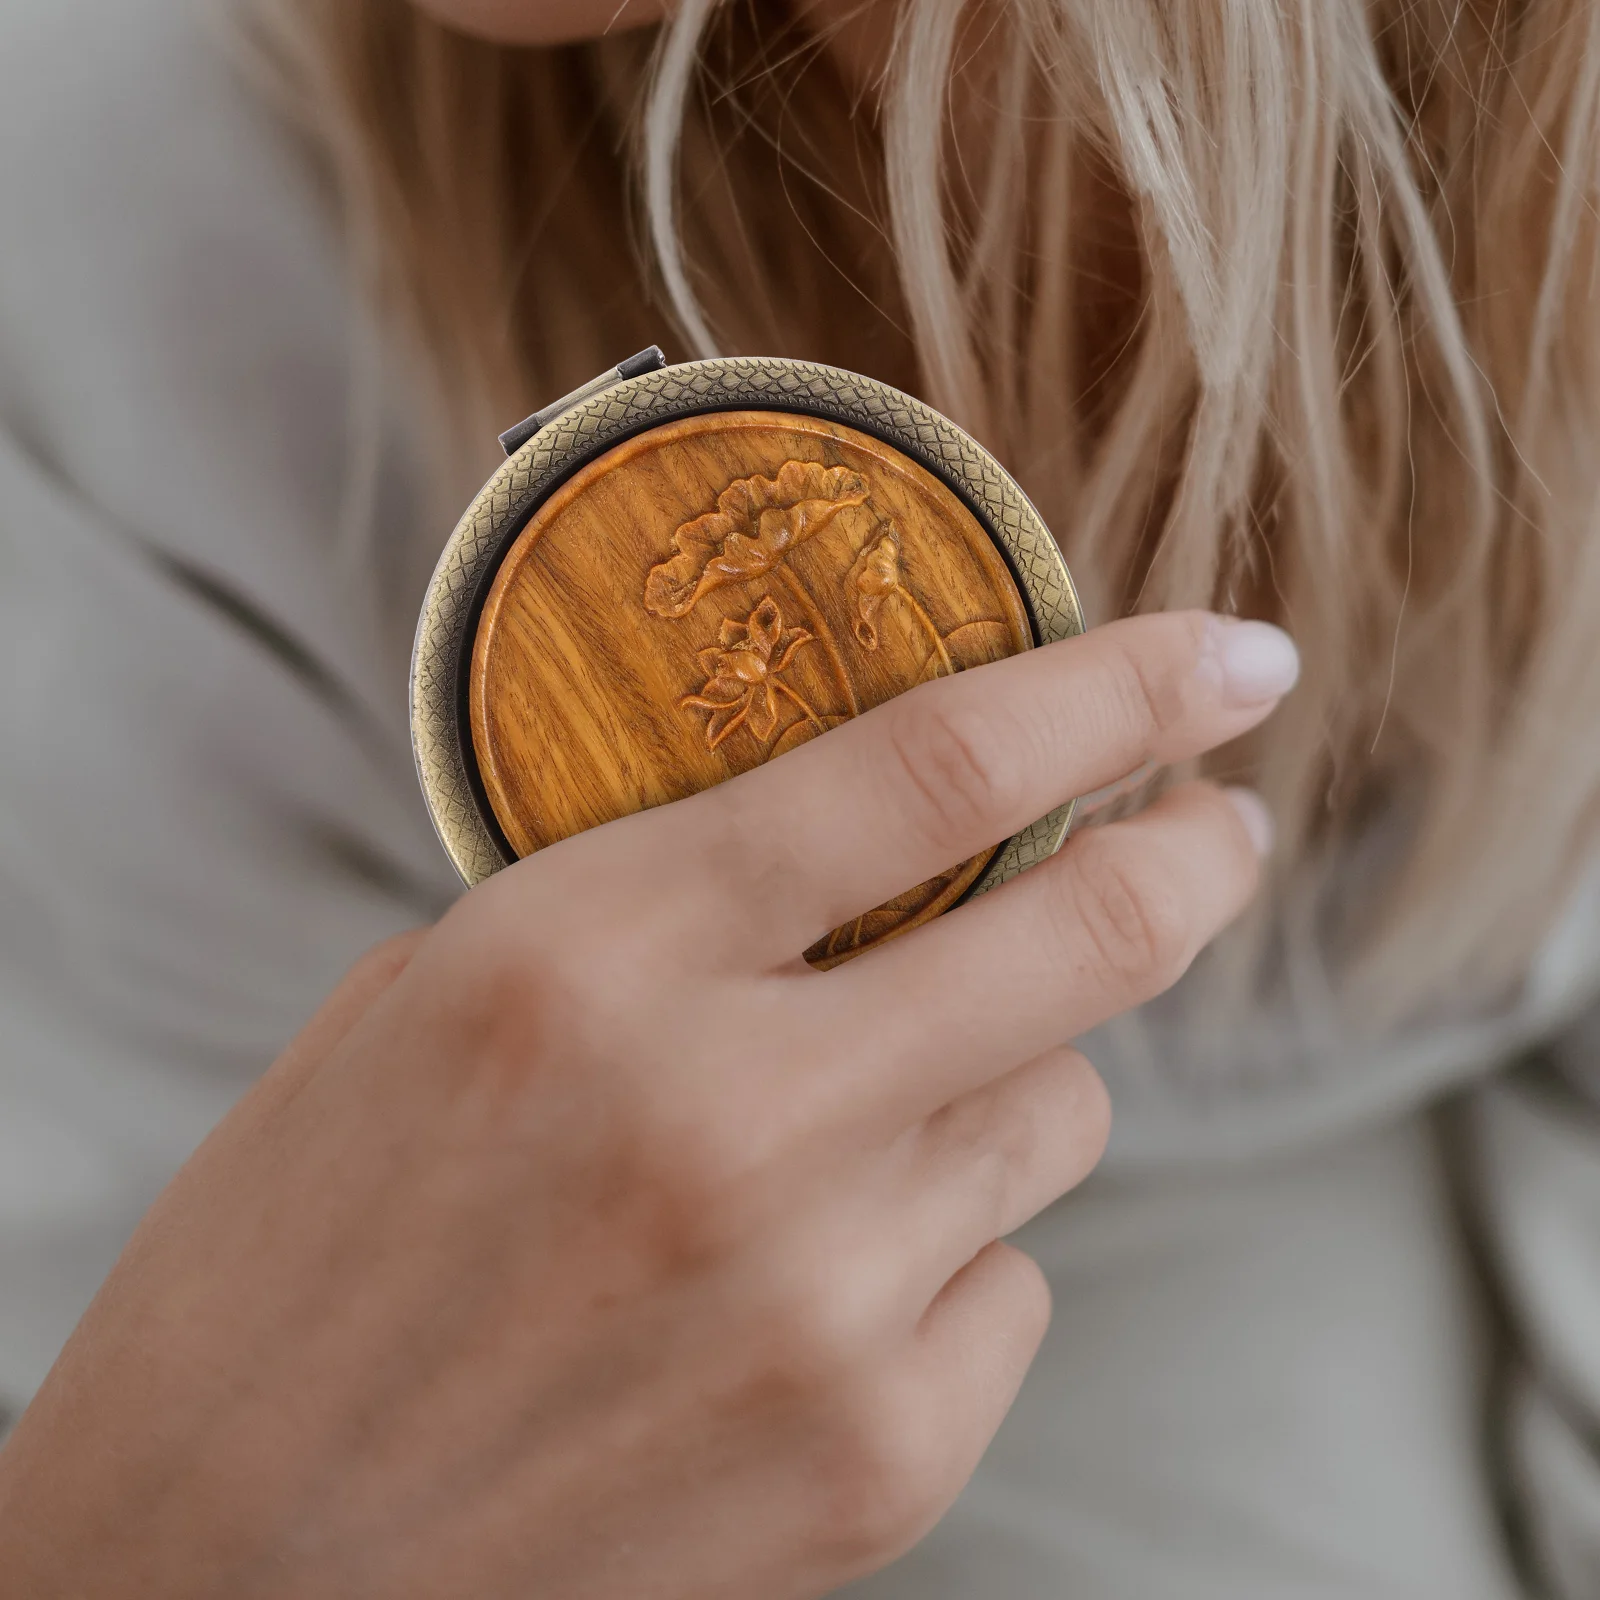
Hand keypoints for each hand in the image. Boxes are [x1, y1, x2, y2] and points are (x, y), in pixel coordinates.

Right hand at [0, 611, 1292, 1599]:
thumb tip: (875, 856)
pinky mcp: (874, 1460)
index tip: (1224, 658)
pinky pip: (1008, 1283)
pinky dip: (952, 1250)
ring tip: (867, 1112)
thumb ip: (659, 917)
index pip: (933, 768)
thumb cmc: (301, 1258)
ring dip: (1007, 1076)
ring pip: (1057, 1115)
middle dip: (1188, 854)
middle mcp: (729, 1117)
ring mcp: (818, 1303)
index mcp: (589, 955)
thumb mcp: (436, 1002)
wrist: (218, 1567)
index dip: (1116, 687)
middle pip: (1082, 934)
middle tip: (1213, 821)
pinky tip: (815, 1283)